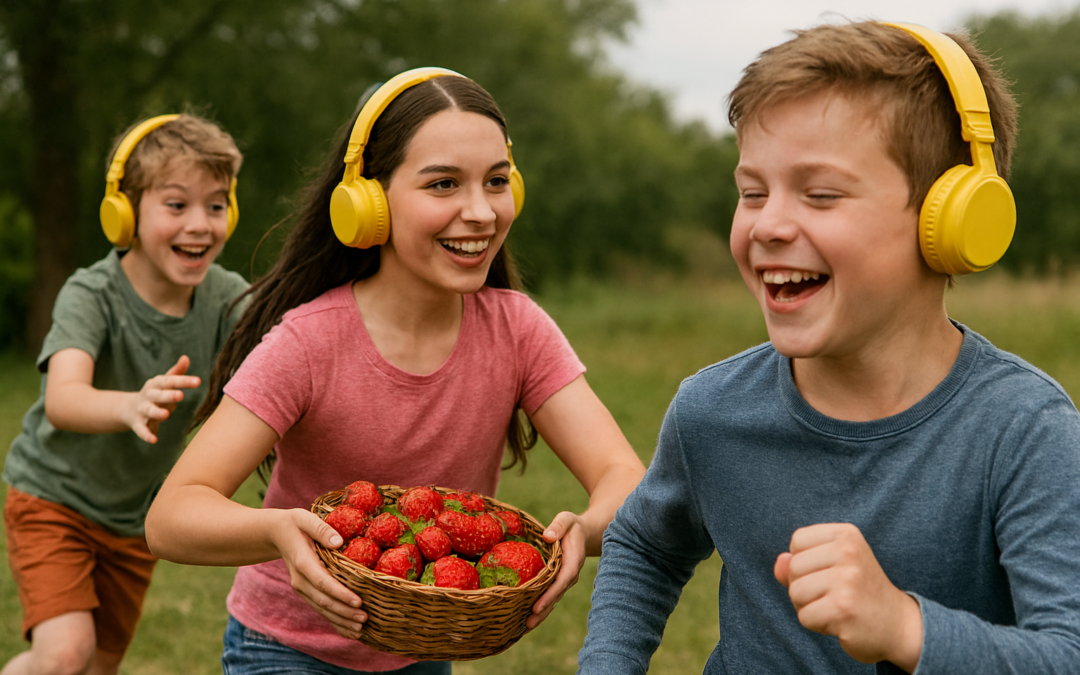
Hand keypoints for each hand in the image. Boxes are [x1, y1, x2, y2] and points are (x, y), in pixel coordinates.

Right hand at [122, 355, 200, 442]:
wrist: (127, 409)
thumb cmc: (154, 393)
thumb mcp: (163, 382)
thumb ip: (176, 372)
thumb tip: (186, 357)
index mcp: (156, 384)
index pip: (171, 381)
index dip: (184, 381)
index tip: (198, 381)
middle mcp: (148, 395)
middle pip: (159, 395)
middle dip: (168, 395)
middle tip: (180, 395)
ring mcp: (142, 409)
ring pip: (149, 411)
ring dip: (157, 413)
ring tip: (166, 415)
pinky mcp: (137, 423)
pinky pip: (141, 430)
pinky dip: (146, 435)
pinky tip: (154, 440)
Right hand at [272, 508, 366, 639]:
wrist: (275, 534)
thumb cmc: (294, 524)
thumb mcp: (305, 519)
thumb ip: (321, 529)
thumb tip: (338, 542)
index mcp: (302, 562)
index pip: (322, 582)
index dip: (340, 593)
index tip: (357, 602)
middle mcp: (300, 580)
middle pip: (323, 601)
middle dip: (344, 612)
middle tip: (364, 618)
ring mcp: (302, 588)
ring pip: (321, 609)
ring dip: (340, 620)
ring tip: (360, 629)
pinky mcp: (305, 591)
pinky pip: (320, 608)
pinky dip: (334, 621)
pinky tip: (349, 631)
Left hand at [527, 511, 586, 629]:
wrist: (582, 533)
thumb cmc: (571, 526)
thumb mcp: (566, 519)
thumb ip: (559, 525)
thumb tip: (548, 536)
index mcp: (573, 561)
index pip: (562, 581)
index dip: (550, 594)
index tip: (537, 605)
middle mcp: (570, 574)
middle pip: (557, 595)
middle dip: (543, 610)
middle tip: (528, 623)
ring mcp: (565, 580)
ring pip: (554, 599)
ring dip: (542, 613)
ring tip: (527, 625)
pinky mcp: (559, 582)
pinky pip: (551, 596)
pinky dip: (542, 607)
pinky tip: (530, 616)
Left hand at [774, 523, 922, 671]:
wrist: (898, 625)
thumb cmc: (858, 592)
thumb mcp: (832, 566)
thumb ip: (799, 561)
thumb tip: (779, 563)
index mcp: (846, 534)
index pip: (798, 540)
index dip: (804, 562)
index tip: (829, 573)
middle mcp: (848, 551)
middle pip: (793, 567)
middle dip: (804, 587)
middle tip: (833, 595)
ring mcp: (847, 579)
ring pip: (795, 592)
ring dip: (809, 607)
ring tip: (835, 607)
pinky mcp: (843, 608)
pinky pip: (805, 616)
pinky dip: (817, 624)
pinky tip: (839, 621)